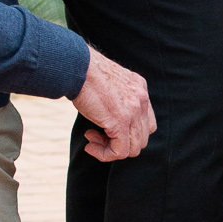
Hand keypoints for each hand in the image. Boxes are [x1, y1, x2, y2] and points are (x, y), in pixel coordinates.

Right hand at [73, 47, 154, 162]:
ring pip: (133, 148)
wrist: (76, 67)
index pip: (146, 122)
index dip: (128, 132)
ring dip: (111, 149)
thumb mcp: (109, 84)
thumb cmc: (83, 73)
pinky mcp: (120, 122)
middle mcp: (141, 99)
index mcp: (140, 88)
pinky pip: (120, 151)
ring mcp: (134, 111)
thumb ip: (117, 99)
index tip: (106, 128)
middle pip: (142, 138)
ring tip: (91, 139)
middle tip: (96, 134)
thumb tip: (109, 121)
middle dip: (119, 142)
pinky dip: (104, 154)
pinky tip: (90, 145)